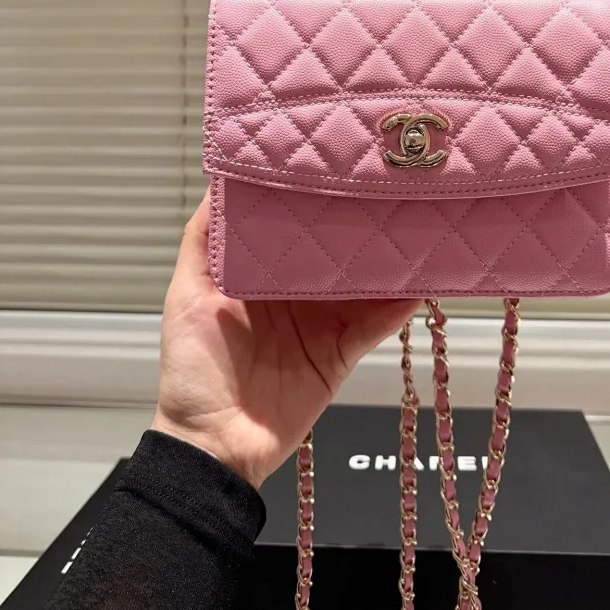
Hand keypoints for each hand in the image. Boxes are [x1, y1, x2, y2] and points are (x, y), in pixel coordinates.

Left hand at [152, 190, 420, 487]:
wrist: (213, 446)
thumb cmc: (192, 367)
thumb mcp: (187, 294)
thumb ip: (203, 240)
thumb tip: (221, 179)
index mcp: (260, 272)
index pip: (294, 225)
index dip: (313, 197)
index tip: (336, 162)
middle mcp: (296, 291)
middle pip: (335, 248)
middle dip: (360, 220)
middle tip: (390, 183)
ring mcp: (323, 321)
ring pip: (363, 280)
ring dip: (388, 257)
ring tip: (417, 220)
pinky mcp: (342, 353)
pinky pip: (377, 323)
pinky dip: (399, 304)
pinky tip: (422, 279)